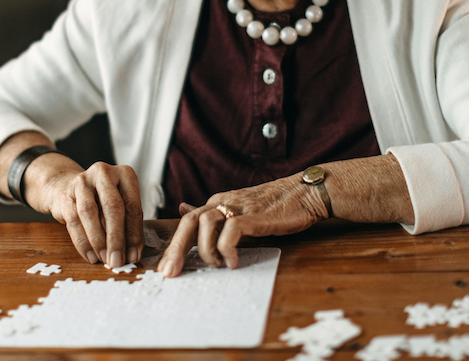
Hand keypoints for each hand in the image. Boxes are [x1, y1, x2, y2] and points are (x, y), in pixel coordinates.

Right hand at [29, 160, 143, 267]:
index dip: (134, 234)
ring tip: (105, 259)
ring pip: (90, 213)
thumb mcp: (120, 205)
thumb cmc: (101, 200)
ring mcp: (83, 182)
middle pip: (113, 207)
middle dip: (116, 238)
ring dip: (99, 241)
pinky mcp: (66, 195)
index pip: (132, 205)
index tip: (134, 255)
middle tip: (118, 260)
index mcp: (125, 174)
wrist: (67, 187)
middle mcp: (104, 173)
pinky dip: (82, 242)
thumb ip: (128, 226)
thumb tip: (132, 254)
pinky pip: (74, 221)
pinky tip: (90, 255)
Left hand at [157, 174, 327, 277]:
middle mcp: (222, 202)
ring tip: (218, 264)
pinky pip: (231, 231)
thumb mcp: (236, 209)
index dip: (174, 245)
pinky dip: (228, 249)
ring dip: (206, 250)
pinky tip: (234, 262)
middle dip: (176, 249)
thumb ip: (211, 214)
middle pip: (188, 223)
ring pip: (205, 225)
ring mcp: (237, 207)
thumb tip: (184, 209)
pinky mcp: (254, 215)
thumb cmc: (272, 206)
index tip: (165, 268)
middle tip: (170, 273)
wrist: (302, 193)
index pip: (186, 223)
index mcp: (216, 203)